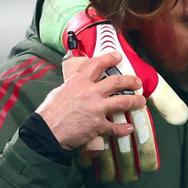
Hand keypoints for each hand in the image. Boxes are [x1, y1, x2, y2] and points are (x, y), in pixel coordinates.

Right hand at [64, 9, 187, 181]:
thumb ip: (73, 87)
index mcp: (79, 82)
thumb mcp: (60, 91)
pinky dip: (124, 129)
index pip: (97, 64)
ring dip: (135, 101)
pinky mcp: (98, 125)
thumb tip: (78, 85)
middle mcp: (90, 92)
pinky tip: (130, 128)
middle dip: (130, 81)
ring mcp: (96, 108)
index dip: (109, 58)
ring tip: (141, 102)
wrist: (46, 131)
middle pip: (116, 82)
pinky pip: (116, 127)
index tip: (118, 56)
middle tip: (137, 82)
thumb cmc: (49, 112)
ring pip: (123, 102)